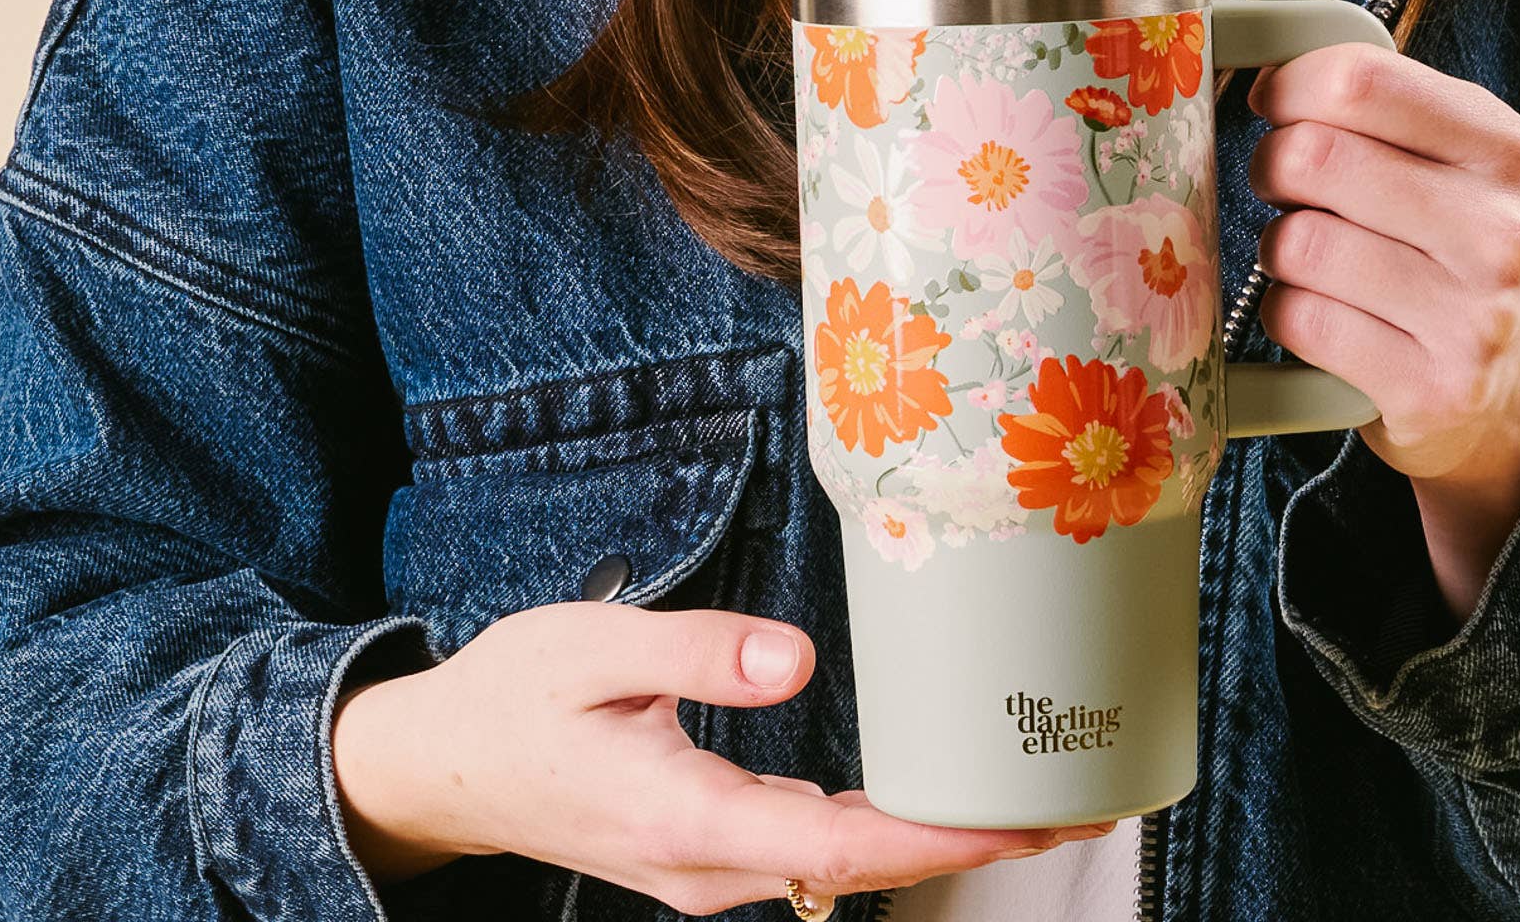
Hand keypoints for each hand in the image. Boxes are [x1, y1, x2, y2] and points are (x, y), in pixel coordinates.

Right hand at [331, 601, 1115, 911]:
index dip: (944, 838)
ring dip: (935, 835)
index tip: (1030, 817)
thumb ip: (696, 652)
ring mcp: (707, 870)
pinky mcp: (707, 850)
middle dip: (970, 839)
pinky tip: (926, 791)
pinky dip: (884, 827)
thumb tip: (794, 660)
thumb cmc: (513, 697)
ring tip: (1024, 787)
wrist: (443, 765)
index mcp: (686, 819)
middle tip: (1075, 796)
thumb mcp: (593, 649)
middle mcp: (707, 867)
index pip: (841, 846)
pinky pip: (813, 850)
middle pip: (860, 868)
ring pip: (841, 866)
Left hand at [1247, 41, 1519, 618]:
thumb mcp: (1446, 155)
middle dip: (1272, 167)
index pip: (1359, 80)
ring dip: (1279, 248)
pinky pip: (1298, 319)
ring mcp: (1471, 317)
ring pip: (1297, 243)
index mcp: (1500, 147)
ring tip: (1314, 258)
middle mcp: (1497, 230)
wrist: (1513, 386)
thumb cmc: (1447, 243)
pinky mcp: (1430, 388)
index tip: (1276, 103)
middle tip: (1285, 186)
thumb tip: (1256, 62)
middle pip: (1312, 157)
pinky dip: (1287, 312)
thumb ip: (1372, 101)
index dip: (1290, 85)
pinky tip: (1325, 315)